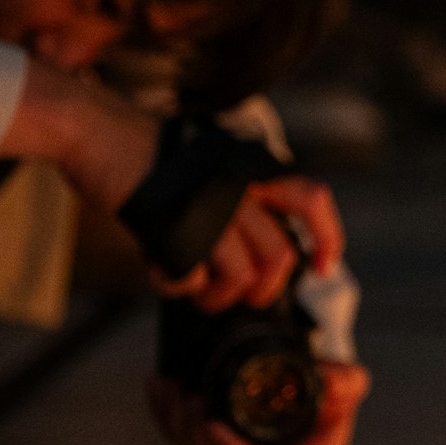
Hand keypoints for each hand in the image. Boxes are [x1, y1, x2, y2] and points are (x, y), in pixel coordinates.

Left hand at [149, 360, 369, 444]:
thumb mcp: (347, 383)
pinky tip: (159, 394)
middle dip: (199, 444)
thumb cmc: (330, 392)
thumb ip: (347, 384)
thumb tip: (333, 388)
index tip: (213, 426)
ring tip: (171, 392)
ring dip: (180, 434)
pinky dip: (169, 425)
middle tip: (187, 402)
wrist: (311, 394)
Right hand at [154, 175, 344, 311]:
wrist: (118, 147)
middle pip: (279, 256)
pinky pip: (192, 277)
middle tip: (245, 295)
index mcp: (257, 174)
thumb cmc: (176, 177)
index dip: (327, 237)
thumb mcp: (226, 177)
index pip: (310, 200)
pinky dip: (181, 285)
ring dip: (221, 298)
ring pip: (242, 275)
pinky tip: (168, 273)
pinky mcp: (175, 229)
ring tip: (204, 294)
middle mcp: (240, 189)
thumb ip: (254, 211)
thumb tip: (277, 266)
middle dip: (265, 290)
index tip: (323, 267)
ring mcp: (210, 209)